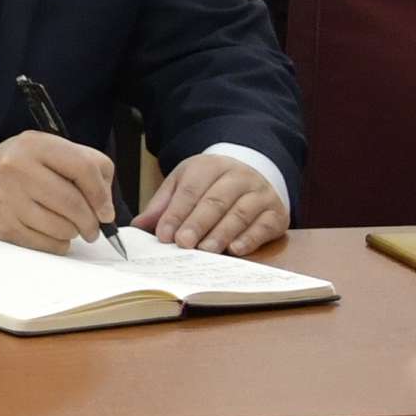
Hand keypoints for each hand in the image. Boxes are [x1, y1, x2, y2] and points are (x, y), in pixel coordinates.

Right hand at [0, 133, 122, 250]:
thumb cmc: (26, 169)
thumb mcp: (53, 152)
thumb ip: (90, 167)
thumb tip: (106, 208)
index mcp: (34, 144)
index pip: (83, 168)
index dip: (102, 194)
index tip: (106, 211)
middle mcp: (16, 168)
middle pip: (73, 203)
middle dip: (91, 221)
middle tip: (93, 227)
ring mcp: (6, 198)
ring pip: (62, 228)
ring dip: (73, 232)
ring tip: (67, 225)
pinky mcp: (2, 226)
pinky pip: (47, 245)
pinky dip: (57, 244)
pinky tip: (50, 233)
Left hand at [141, 150, 289, 258]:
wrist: (253, 174)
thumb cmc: (211, 184)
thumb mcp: (184, 184)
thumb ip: (163, 205)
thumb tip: (138, 226)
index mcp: (210, 166)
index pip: (190, 190)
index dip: (176, 213)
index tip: (164, 234)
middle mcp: (238, 176)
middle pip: (215, 200)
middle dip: (197, 223)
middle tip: (183, 243)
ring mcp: (260, 193)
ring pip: (240, 213)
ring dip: (222, 233)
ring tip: (206, 250)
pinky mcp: (276, 212)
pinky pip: (263, 225)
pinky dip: (250, 238)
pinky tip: (235, 250)